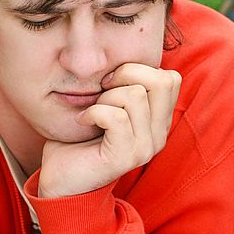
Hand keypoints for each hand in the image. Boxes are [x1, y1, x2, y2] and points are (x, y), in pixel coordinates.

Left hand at [38, 63, 181, 196]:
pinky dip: (93, 112)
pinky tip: (82, 121)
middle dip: (126, 75)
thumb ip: (124, 86)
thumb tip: (123, 55)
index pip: (170, 78)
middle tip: (102, 90)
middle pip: (162, 81)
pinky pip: (116, 117)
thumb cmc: (80, 139)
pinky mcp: (126, 157)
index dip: (139, 70)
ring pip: (136, 96)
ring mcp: (146, 147)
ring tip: (92, 112)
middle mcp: (159, 135)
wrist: (63, 178)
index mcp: (159, 121)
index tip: (112, 83)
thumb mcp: (108, 104)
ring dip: (105, 98)